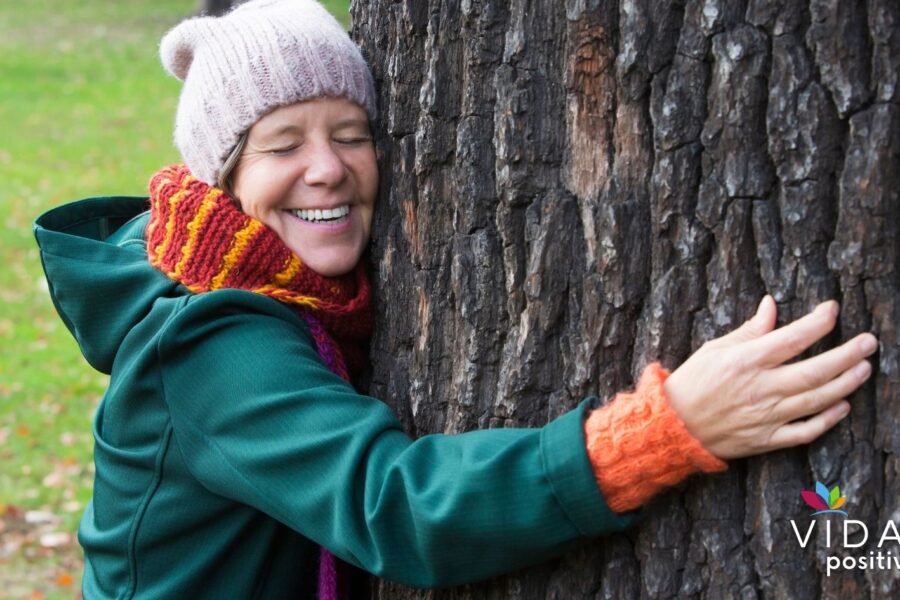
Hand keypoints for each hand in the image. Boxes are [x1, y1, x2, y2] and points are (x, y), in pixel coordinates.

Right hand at [663, 295, 877, 459]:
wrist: (672, 426)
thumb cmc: (692, 383)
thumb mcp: (714, 349)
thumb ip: (749, 330)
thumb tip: (772, 306)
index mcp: (746, 361)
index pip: (793, 338)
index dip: (818, 322)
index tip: (833, 309)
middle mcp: (761, 388)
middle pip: (815, 370)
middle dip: (847, 354)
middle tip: (869, 342)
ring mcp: (766, 416)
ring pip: (816, 399)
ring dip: (845, 383)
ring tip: (865, 369)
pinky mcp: (766, 439)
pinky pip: (804, 431)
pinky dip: (827, 420)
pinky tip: (842, 406)